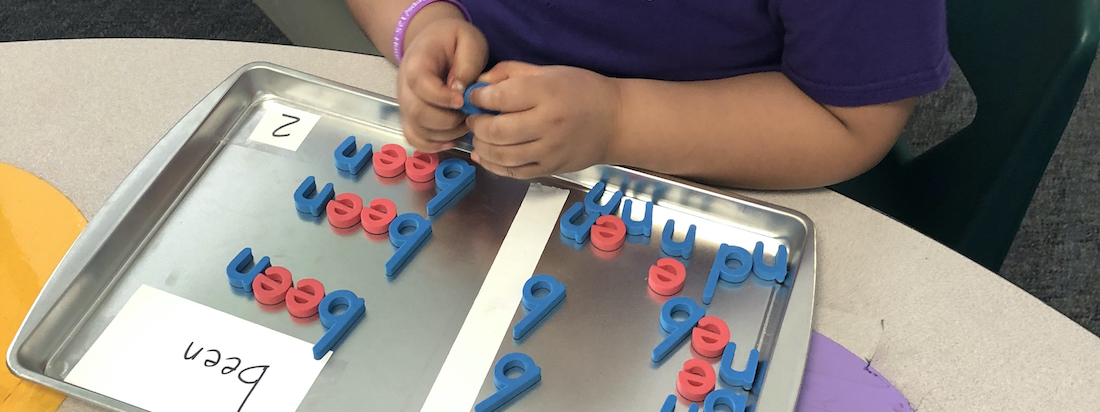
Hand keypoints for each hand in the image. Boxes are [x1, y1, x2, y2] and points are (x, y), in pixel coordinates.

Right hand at [397, 17, 487, 151]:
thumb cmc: (453, 41)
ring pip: (416, 130)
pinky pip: (414, 139)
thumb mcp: (468, 41)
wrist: (433, 42)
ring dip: (445, 134)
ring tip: (465, 124)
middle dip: (447, 120)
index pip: (420, 83)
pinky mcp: (411, 117)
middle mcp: (404, 86)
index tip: (462, 100)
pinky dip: (432, 146)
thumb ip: (467, 63)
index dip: (441, 97)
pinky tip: (451, 140)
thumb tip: (460, 92)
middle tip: (468, 115)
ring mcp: (405, 104)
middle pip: (416, 112)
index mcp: (416, 62)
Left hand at [465, 62, 622, 178]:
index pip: (500, 98)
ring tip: (479, 137)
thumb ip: (512, 73)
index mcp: (547, 94)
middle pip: (497, 130)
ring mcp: (549, 150)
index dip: (479, 98)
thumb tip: (479, 84)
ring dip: (482, 146)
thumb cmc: (583, 91)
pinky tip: (484, 156)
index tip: (475, 97)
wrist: (616, 121)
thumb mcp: (550, 71)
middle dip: (477, 125)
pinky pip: (515, 173)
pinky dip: (494, 166)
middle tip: (474, 119)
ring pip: (502, 155)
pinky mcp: (551, 169)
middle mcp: (547, 124)